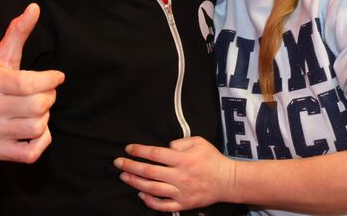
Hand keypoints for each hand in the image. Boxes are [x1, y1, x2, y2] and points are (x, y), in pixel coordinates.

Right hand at [0, 3, 64, 162]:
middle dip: (48, 98)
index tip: (56, 77)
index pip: (33, 84)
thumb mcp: (3, 56)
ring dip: (44, 118)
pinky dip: (41, 141)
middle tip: (43, 94)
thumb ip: (18, 32)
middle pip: (40, 106)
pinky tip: (33, 130)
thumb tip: (34, 7)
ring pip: (38, 128)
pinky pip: (32, 152)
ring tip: (35, 110)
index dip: (52, 80)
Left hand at [114, 137, 235, 210]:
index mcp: (183, 159)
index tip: (128, 149)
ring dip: (135, 182)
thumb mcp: (199, 142)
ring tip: (124, 177)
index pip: (155, 154)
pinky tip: (140, 194)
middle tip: (118, 162)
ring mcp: (181, 191)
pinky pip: (162, 205)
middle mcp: (180, 176)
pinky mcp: (183, 203)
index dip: (139, 151)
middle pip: (149, 171)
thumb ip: (180, 142)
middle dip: (130, 166)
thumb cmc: (213, 160)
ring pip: (152, 188)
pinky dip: (149, 201)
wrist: (227, 181)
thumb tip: (165, 147)